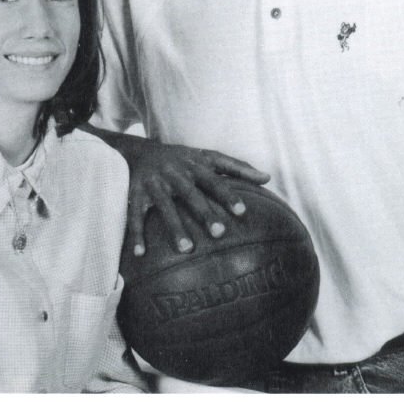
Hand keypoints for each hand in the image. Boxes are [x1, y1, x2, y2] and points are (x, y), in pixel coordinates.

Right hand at [118, 137, 270, 256]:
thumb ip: (238, 167)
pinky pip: (135, 215)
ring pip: (164, 206)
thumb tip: (268, 178)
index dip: (227, 195)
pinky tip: (140, 254)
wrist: (139, 149)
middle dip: (204, 213)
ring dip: (174, 227)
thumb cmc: (182, 158)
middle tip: (219, 233)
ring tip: (186, 249)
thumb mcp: (208, 157)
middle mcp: (175, 174)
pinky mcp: (135, 193)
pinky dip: (136, 234)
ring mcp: (154, 183)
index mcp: (194, 165)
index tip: (242, 212)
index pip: (214, 180)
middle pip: (191, 194)